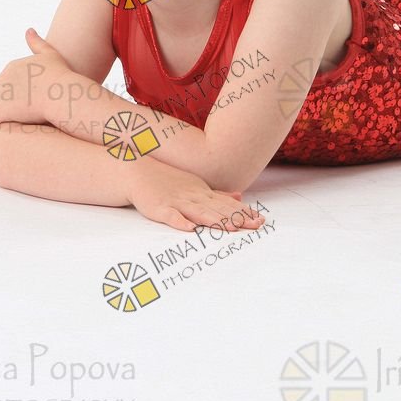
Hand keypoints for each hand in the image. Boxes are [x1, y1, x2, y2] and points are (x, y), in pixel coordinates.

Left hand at [0, 28, 73, 130]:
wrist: (61, 94)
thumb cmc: (60, 76)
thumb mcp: (50, 54)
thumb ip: (37, 43)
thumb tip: (28, 30)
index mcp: (11, 68)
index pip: (6, 82)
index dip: (15, 94)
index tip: (26, 102)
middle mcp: (1, 80)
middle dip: (5, 105)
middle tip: (20, 116)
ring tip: (12, 124)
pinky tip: (2, 129)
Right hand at [125, 158, 266, 233]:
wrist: (138, 172)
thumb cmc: (168, 181)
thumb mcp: (196, 186)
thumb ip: (217, 195)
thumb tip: (240, 197)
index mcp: (203, 193)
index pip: (227, 205)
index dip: (244, 213)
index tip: (261, 220)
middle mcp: (194, 197)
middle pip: (218, 209)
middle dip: (238, 218)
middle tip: (256, 226)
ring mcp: (177, 202)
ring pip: (199, 213)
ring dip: (215, 220)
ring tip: (232, 228)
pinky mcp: (159, 208)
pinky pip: (170, 216)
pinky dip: (180, 222)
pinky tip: (190, 229)